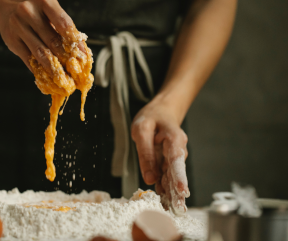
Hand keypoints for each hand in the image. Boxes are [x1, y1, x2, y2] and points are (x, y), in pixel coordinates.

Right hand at [0, 0, 79, 71]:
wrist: (4, 7)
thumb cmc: (34, 11)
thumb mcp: (48, 10)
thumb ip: (62, 27)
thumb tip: (80, 51)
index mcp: (43, 0)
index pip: (63, 23)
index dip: (75, 42)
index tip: (83, 56)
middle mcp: (28, 11)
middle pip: (53, 39)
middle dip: (66, 58)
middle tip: (75, 72)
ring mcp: (17, 26)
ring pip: (40, 52)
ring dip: (54, 67)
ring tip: (64, 77)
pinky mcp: (11, 40)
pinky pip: (28, 59)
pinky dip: (40, 70)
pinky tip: (48, 76)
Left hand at [131, 100, 189, 214]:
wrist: (160, 112)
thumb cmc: (151, 118)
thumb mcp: (141, 130)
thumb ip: (145, 153)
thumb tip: (150, 178)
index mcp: (174, 139)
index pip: (177, 159)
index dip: (179, 176)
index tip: (181, 190)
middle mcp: (178, 150)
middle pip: (177, 173)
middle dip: (178, 192)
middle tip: (177, 209)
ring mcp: (173, 158)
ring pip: (172, 178)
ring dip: (172, 194)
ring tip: (171, 210)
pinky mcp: (167, 163)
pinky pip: (166, 178)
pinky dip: (165, 190)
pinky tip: (164, 203)